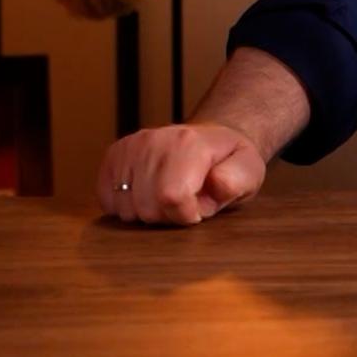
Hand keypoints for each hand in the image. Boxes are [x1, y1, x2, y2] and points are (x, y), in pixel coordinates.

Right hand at [96, 121, 265, 225]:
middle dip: (169, 216)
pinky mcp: (115, 155)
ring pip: (126, 208)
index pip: (172, 197)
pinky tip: (147, 195)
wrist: (211, 140)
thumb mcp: (249, 171)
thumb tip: (216, 185)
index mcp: (189, 144)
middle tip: (186, 202)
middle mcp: (155, 140)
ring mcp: (131, 146)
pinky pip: (107, 199)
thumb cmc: (229, 162)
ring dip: (148, 212)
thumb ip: (237, 181)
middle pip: (147, 207)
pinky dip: (126, 206)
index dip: (187, 215)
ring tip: (168, 196)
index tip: (200, 207)